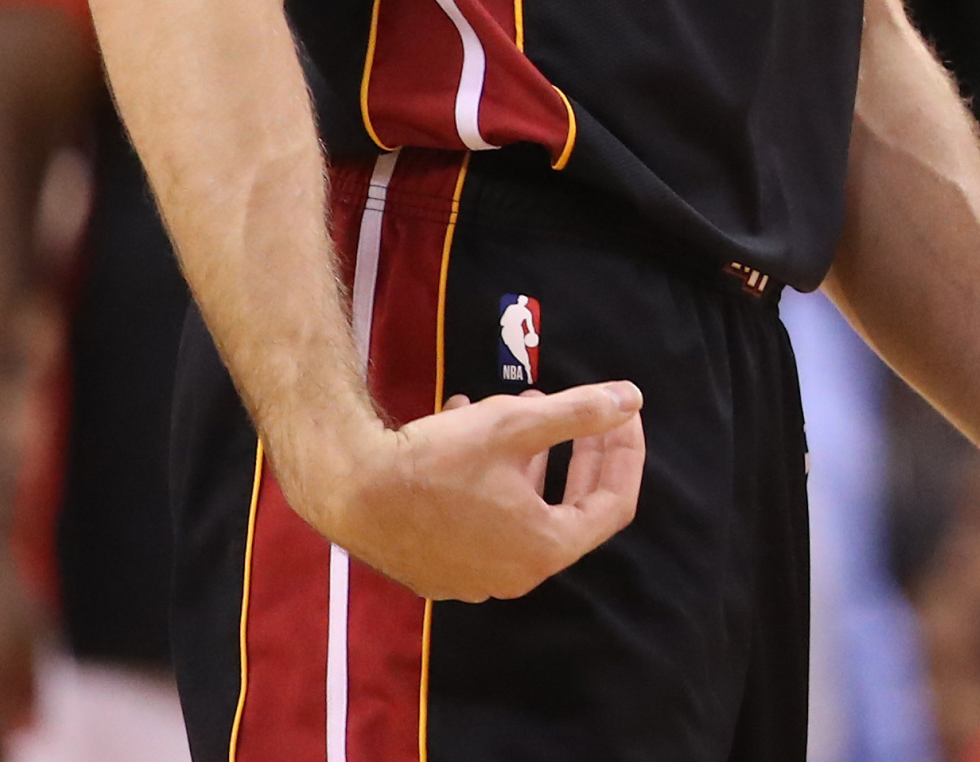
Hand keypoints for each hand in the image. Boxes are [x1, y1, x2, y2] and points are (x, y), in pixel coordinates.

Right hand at [279, 381, 645, 601]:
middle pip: (571, 509)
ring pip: (524, 510)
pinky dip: (494, 479)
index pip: (613, 504)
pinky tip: (470, 428)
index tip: (622, 413)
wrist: (348, 490)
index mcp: (544, 549)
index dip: (624, 452)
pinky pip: (486, 520)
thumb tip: (631, 399)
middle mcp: (514, 576)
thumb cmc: (438, 459)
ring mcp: (473, 578)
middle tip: (583, 411)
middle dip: (580, 452)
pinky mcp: (440, 569)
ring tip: (519, 404)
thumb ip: (581, 413)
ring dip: (531, 457)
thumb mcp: (518, 424)